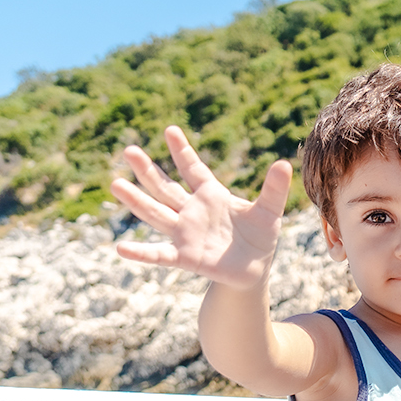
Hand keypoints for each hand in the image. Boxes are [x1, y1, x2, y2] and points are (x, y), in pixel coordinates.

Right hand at [111, 125, 292, 289]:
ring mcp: (185, 233)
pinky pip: (159, 254)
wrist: (254, 270)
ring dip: (136, 201)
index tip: (170, 130)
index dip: (183, 151)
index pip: (193, 168)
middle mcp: (192, 211)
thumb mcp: (269, 211)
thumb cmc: (259, 237)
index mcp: (211, 195)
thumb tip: (284, 164)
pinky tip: (120, 249)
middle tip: (128, 150)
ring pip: (155, 214)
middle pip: (164, 187)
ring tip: (116, 184)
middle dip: (147, 170)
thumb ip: (274, 189)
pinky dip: (140, 253)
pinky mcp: (185, 257)